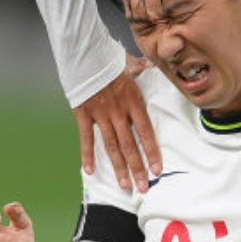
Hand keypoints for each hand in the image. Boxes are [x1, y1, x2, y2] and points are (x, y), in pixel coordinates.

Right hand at [74, 57, 160, 191]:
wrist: (84, 54)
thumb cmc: (108, 59)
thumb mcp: (130, 63)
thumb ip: (142, 70)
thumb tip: (152, 67)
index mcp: (133, 101)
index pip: (146, 132)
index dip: (151, 152)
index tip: (157, 170)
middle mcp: (119, 112)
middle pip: (130, 145)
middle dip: (137, 168)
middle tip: (143, 187)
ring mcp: (100, 115)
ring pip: (111, 146)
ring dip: (119, 168)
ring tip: (125, 185)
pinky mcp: (83, 115)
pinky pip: (86, 139)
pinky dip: (87, 155)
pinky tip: (89, 171)